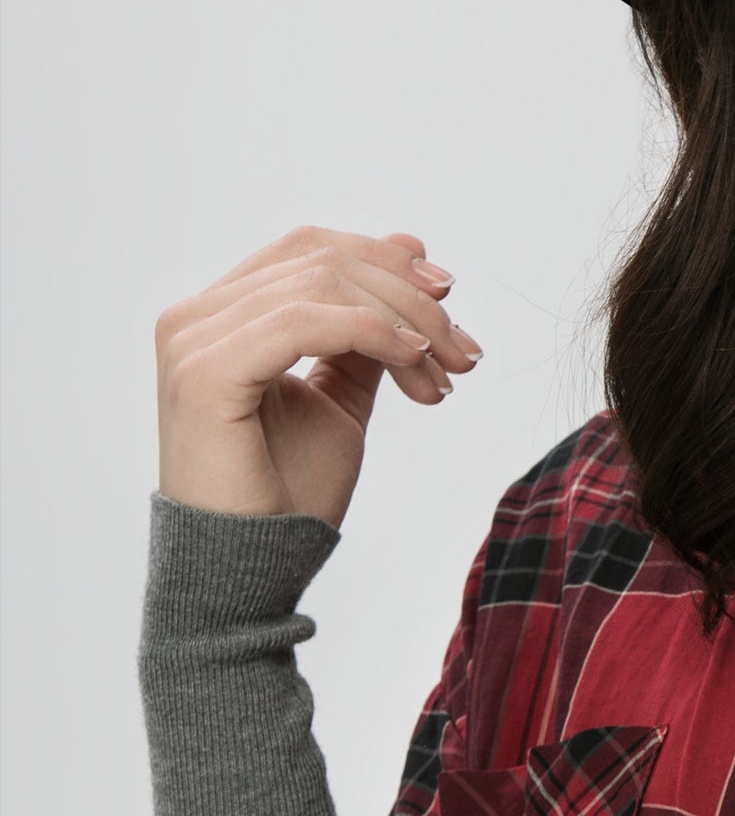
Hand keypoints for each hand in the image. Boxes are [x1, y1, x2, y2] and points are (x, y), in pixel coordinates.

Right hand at [154, 224, 482, 530]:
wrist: (251, 569)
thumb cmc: (289, 488)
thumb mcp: (345, 391)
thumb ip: (369, 325)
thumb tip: (412, 246)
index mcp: (220, 314)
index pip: (311, 249)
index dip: (387, 261)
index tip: (449, 299)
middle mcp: (195, 317)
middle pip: (323, 261)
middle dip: (410, 299)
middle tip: (463, 351)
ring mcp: (191, 341)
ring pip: (323, 285)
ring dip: (404, 323)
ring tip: (445, 371)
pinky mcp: (203, 373)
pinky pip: (304, 321)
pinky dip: (373, 333)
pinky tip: (413, 364)